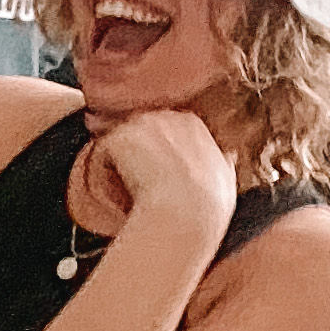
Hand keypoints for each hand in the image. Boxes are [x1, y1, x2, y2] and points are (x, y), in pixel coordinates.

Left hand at [87, 107, 239, 237]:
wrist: (185, 215)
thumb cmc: (208, 205)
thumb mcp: (226, 179)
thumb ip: (222, 162)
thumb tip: (228, 155)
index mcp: (192, 123)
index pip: (165, 130)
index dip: (157, 154)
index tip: (159, 176)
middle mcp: (165, 116)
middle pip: (140, 133)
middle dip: (136, 153)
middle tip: (142, 185)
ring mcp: (140, 124)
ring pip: (120, 143)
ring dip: (119, 162)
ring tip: (130, 190)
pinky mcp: (118, 138)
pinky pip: (101, 155)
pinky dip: (103, 173)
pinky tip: (118, 191)